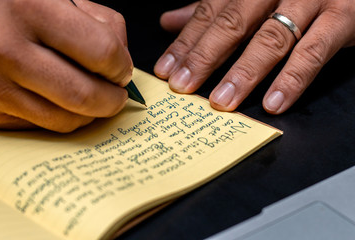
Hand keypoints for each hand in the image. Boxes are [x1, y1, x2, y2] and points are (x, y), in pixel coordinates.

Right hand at [0, 0, 132, 131]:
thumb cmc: (11, 0)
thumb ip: (98, 20)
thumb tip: (122, 60)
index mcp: (29, 8)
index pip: (101, 52)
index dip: (121, 65)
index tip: (122, 69)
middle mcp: (6, 50)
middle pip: (84, 95)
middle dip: (113, 100)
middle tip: (118, 94)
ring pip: (63, 120)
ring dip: (90, 114)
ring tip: (95, 98)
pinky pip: (37, 125)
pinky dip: (59, 117)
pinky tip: (60, 100)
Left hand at [155, 0, 354, 113]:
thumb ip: (213, 11)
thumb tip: (170, 21)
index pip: (208, 14)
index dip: (185, 43)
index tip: (166, 69)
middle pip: (233, 24)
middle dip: (204, 57)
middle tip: (183, 85)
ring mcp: (309, 0)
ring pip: (270, 40)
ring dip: (243, 73)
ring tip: (223, 101)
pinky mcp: (341, 17)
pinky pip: (313, 52)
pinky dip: (292, 79)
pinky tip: (274, 103)